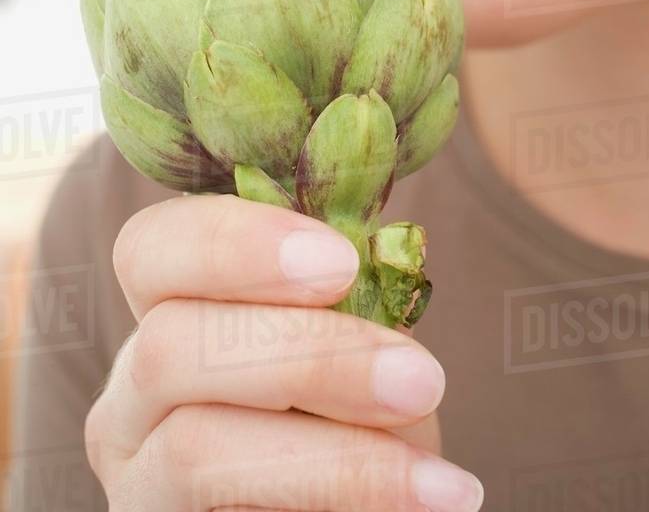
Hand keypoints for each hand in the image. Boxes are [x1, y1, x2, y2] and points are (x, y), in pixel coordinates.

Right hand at [85, 193, 483, 510]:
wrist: (354, 506)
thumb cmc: (359, 420)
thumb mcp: (357, 346)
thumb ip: (351, 303)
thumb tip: (387, 267)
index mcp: (167, 315)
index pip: (151, 248)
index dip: (235, 244)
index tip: (342, 262)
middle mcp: (130, 398)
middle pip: (171, 345)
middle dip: (310, 355)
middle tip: (420, 378)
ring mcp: (137, 482)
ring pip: (194, 450)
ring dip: (337, 457)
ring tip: (438, 477)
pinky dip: (344, 501)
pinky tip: (429, 500)